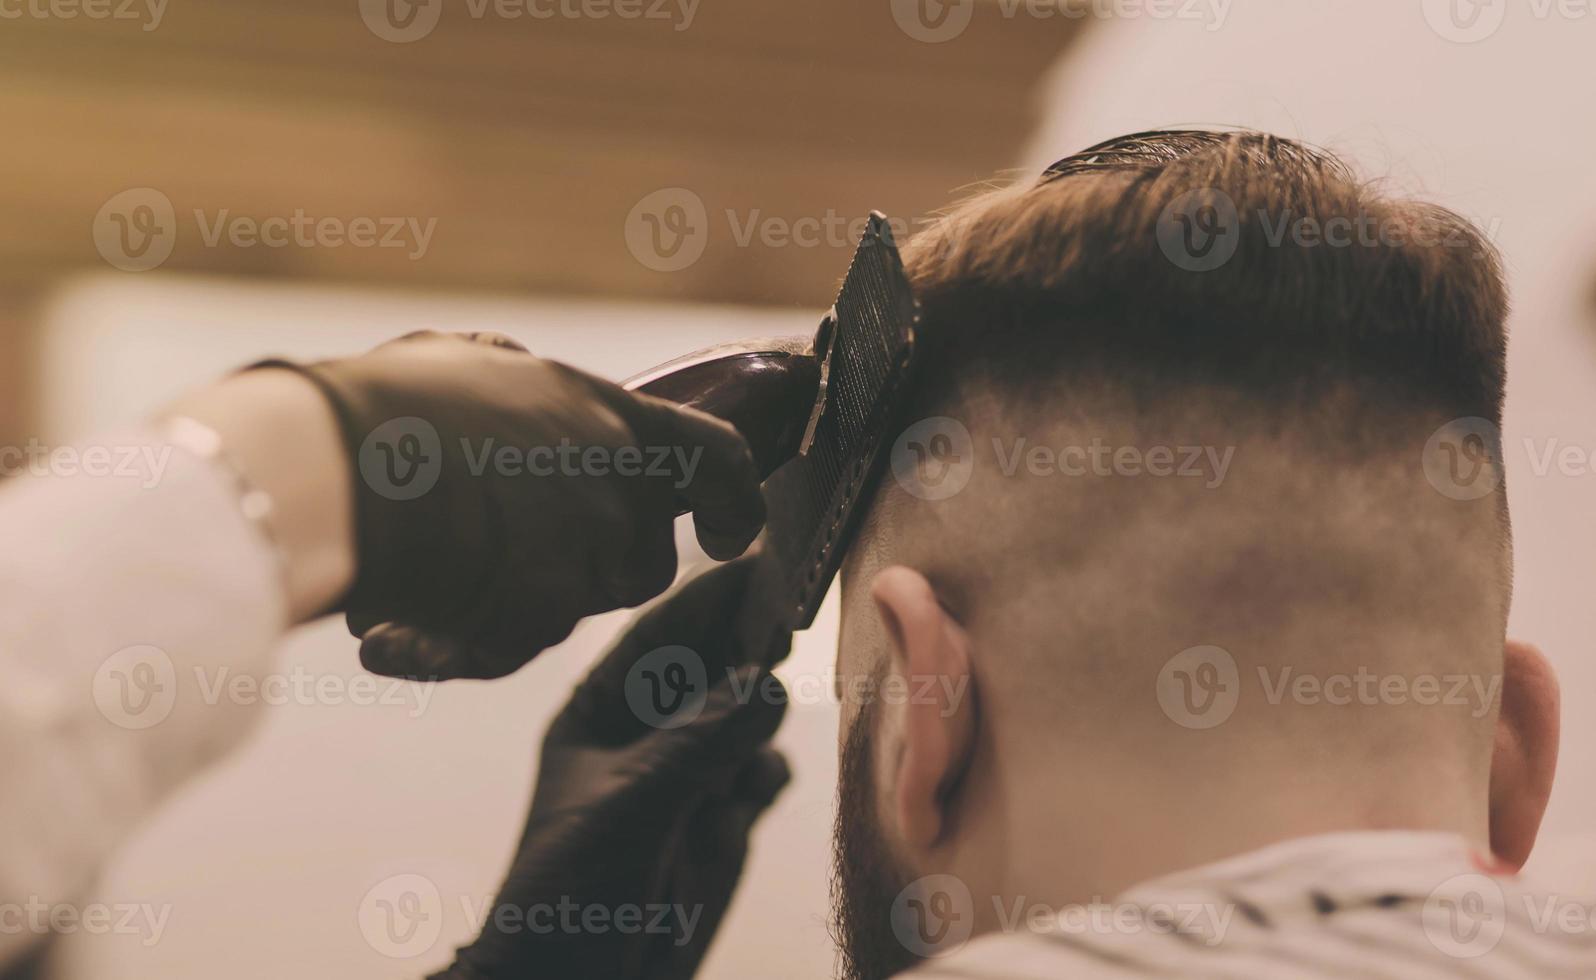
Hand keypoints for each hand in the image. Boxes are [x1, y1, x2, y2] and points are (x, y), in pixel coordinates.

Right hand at [262, 331, 766, 678]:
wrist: (343, 467)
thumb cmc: (393, 404)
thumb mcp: (469, 363)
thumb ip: (519, 385)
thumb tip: (519, 383)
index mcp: (612, 419)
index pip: (717, 459)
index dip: (732, 501)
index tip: (726, 533)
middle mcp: (616, 490)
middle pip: (645, 560)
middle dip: (592, 573)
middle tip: (513, 559)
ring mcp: (585, 557)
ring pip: (575, 610)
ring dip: (514, 608)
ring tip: (425, 587)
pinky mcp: (542, 617)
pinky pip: (504, 651)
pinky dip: (447, 650)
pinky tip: (388, 641)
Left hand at [433, 557, 790, 979]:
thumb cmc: (571, 893)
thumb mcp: (632, 806)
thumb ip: (700, 742)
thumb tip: (768, 683)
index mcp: (599, 714)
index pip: (660, 638)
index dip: (709, 598)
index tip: (761, 560)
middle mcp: (646, 737)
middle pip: (709, 669)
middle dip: (745, 642)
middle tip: (792, 608)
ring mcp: (685, 780)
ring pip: (742, 719)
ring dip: (760, 709)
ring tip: (778, 691)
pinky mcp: (719, 825)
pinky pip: (759, 776)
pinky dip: (765, 773)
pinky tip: (754, 790)